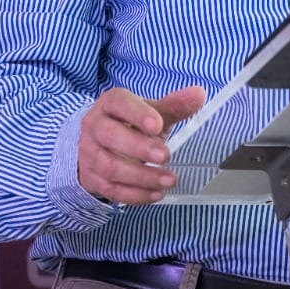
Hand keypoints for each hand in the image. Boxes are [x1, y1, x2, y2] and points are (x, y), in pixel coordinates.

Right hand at [77, 85, 205, 204]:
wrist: (98, 146)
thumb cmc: (129, 125)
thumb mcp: (150, 113)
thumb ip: (174, 106)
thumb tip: (199, 94)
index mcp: (110, 104)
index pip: (119, 103)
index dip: (137, 114)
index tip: (158, 125)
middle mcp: (95, 127)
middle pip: (111, 136)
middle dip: (139, 148)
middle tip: (165, 155)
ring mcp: (90, 154)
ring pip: (111, 167)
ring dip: (142, 176)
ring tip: (169, 179)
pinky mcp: (93, 179)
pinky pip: (112, 190)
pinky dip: (136, 195)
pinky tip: (157, 193)